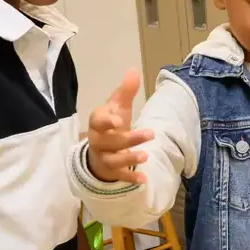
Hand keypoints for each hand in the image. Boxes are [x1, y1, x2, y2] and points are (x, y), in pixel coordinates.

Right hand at [86, 69, 152, 183]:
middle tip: (151, 133)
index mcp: (98, 123)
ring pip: (113, 160)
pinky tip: (143, 180)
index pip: (98, 121)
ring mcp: (104, 157)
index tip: (119, 120)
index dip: (107, 121)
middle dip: (130, 139)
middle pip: (111, 141)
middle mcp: (99, 141)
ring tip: (145, 156)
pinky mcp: (111, 171)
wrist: (99, 150)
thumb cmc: (110, 125)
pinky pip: (119, 176)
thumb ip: (126, 91)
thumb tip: (133, 69)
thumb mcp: (117, 108)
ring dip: (129, 158)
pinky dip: (130, 178)